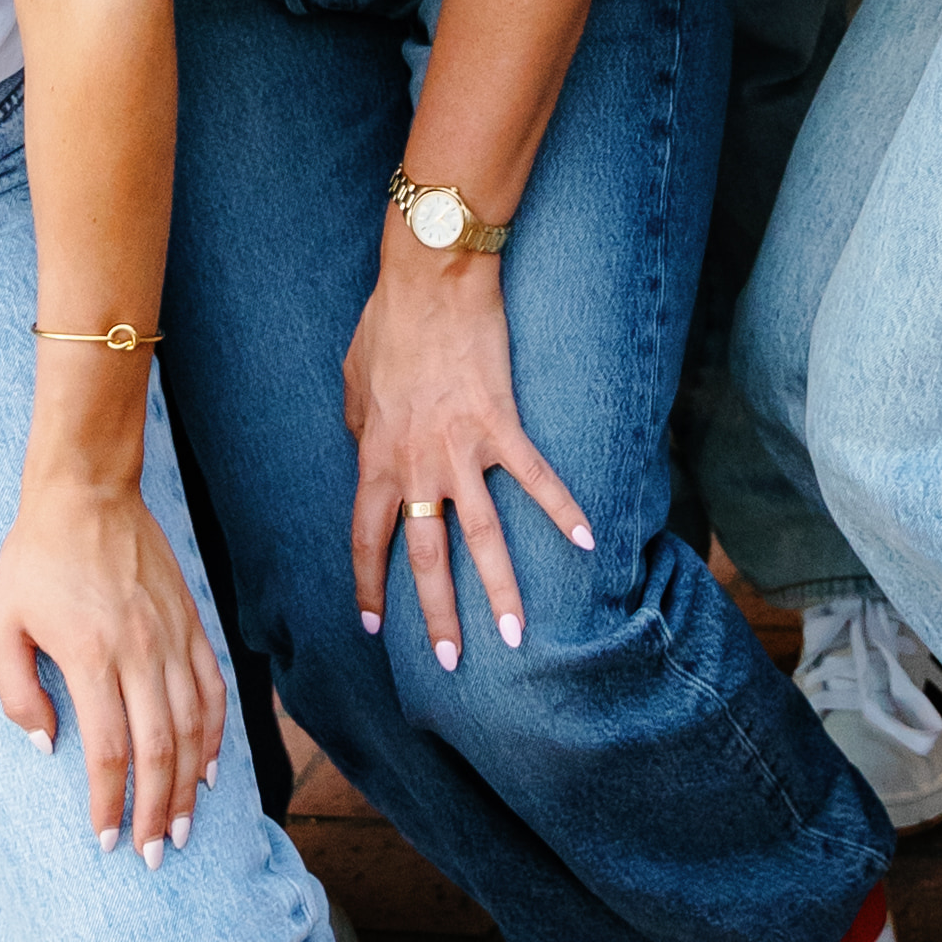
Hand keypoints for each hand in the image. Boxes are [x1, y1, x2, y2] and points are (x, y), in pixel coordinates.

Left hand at [0, 471, 227, 863]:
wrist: (86, 490)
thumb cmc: (34, 557)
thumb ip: (16, 692)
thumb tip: (47, 747)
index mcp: (90, 655)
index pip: (108, 750)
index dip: (109, 802)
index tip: (106, 839)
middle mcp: (139, 650)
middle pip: (159, 749)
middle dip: (158, 810)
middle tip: (156, 854)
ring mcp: (171, 635)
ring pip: (194, 725)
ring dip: (192, 783)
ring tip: (185, 826)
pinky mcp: (191, 620)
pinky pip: (213, 686)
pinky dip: (217, 732)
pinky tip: (212, 767)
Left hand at [345, 249, 589, 666]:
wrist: (429, 278)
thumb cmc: (387, 323)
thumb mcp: (354, 381)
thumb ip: (359, 427)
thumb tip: (364, 450)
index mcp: (375, 457)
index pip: (367, 539)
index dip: (370, 585)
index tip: (375, 626)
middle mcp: (417, 465)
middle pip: (426, 557)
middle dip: (439, 615)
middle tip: (452, 662)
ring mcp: (461, 449)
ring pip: (483, 537)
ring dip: (501, 591)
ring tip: (517, 637)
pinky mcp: (502, 424)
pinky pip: (537, 478)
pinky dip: (564, 511)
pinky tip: (588, 543)